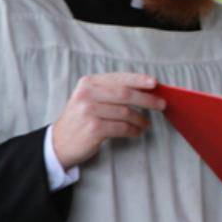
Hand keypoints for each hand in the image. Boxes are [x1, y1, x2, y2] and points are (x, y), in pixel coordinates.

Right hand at [51, 73, 165, 168]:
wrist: (59, 143)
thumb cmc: (82, 119)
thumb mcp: (90, 99)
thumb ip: (112, 91)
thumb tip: (147, 89)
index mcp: (88, 83)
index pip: (119, 79)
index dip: (139, 80)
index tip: (155, 83)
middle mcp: (87, 95)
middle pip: (126, 94)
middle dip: (148, 99)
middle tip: (162, 105)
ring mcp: (89, 111)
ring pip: (126, 113)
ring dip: (141, 119)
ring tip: (146, 124)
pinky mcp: (93, 128)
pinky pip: (122, 127)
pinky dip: (133, 130)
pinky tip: (137, 132)